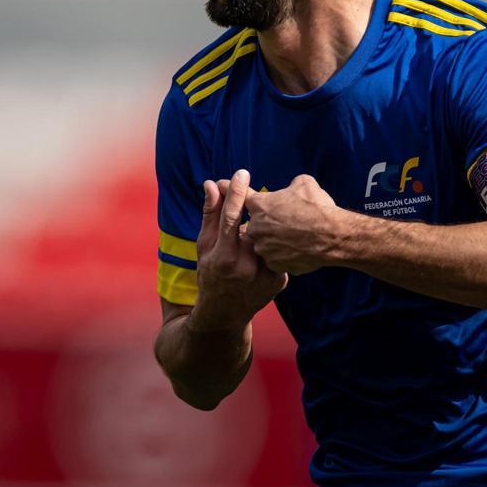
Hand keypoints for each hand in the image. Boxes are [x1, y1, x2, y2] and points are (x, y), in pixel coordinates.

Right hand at [189, 169, 287, 332]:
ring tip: (271, 218)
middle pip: (257, 224)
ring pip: (273, 238)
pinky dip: (280, 243)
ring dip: (273, 224)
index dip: (237, 191)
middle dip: (259, 206)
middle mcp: (246, 265)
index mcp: (224, 255)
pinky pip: (282, 252)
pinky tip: (278, 241)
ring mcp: (265, 275)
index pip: (231, 215)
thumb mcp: (204, 246)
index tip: (242, 173)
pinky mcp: (280, 280)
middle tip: (259, 194)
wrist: (225, 313)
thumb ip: (209, 214)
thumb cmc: (210, 274)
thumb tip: (211, 185)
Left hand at [243, 174, 342, 275]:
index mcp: (259, 205)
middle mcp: (256, 228)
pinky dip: (285, 255)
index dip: (246, 197)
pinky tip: (298, 249)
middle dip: (267, 223)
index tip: (243, 196)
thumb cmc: (318, 208)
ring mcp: (264, 248)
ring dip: (275, 240)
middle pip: (255, 225)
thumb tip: (291, 189)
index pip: (243, 198)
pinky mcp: (275, 264)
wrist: (333, 235)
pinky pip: (276, 259)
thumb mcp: (304, 184)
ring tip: (295, 237)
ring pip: (264, 243)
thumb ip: (290, 186)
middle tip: (286, 222)